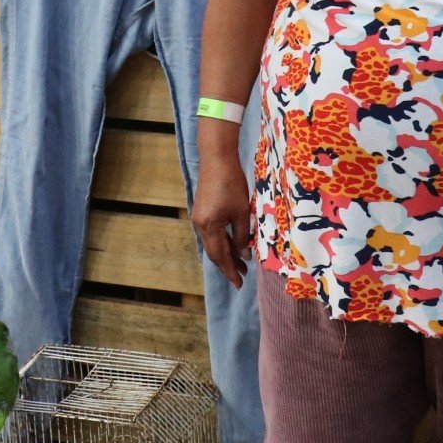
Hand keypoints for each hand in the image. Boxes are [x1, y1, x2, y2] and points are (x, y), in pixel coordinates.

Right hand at [190, 151, 252, 288]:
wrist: (216, 158)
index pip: (220, 255)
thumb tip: (244, 254)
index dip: (230, 270)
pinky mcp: (202, 210)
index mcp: (209, 226)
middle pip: (214, 252)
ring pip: (213, 243)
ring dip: (226, 253)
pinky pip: (211, 233)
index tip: (239, 284)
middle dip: (228, 265)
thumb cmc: (231, 183)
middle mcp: (200, 225)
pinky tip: (233, 244)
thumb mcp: (241, 211)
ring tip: (241, 262)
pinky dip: (222, 241)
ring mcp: (199, 217)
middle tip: (242, 277)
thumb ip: (242, 235)